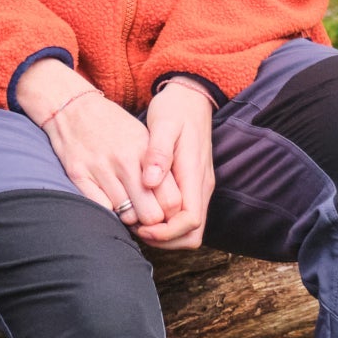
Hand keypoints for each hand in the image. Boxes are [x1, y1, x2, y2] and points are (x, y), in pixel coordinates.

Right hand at [23, 59, 162, 227]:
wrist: (73, 107)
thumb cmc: (113, 127)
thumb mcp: (143, 138)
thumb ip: (160, 167)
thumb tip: (175, 203)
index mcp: (146, 152)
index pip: (172, 199)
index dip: (171, 213)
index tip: (164, 210)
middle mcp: (125, 162)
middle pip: (151, 214)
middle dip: (151, 220)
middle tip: (146, 214)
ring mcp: (101, 169)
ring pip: (126, 216)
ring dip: (129, 216)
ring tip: (128, 206)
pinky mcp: (79, 175)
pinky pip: (102, 209)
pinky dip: (108, 211)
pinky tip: (109, 202)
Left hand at [138, 80, 215, 249]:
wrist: (190, 97)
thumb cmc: (175, 109)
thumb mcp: (163, 124)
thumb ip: (158, 153)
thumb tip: (151, 181)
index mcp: (194, 174)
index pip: (190, 221)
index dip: (167, 233)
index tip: (142, 227)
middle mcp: (201, 185)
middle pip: (192, 233)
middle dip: (165, 239)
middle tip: (136, 229)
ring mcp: (199, 187)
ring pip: (190, 228)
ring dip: (165, 234)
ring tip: (138, 223)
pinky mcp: (192, 185)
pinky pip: (184, 216)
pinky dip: (167, 223)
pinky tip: (145, 211)